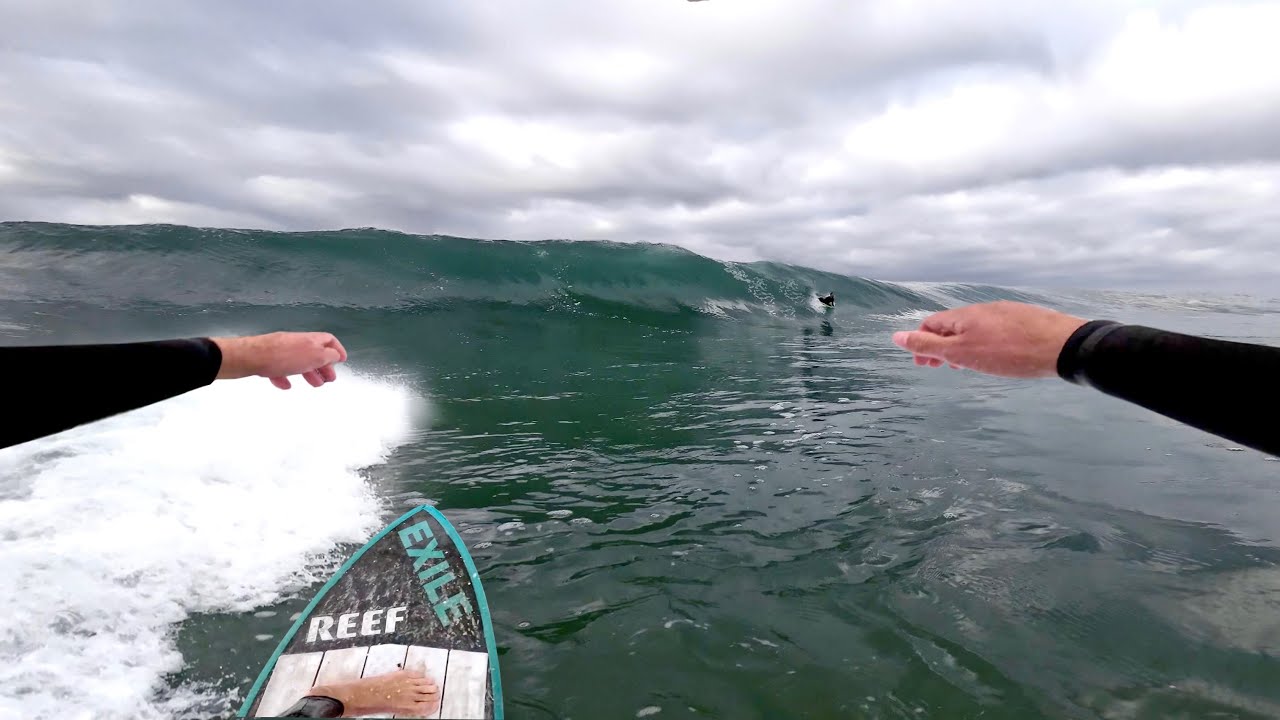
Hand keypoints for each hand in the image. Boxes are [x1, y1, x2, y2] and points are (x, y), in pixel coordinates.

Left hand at [211, 332, 347, 388]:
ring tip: (314, 384)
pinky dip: (285, 376)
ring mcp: (280, 350)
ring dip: (308, 373)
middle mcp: (296, 342)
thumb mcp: (314, 356)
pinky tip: (286, 385)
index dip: (338, 350)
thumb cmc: (283, 356)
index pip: (329, 340)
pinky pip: (279, 368)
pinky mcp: (266, 360)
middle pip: (314, 352)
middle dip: (323, 366)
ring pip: (298, 361)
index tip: (342, 361)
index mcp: (310, 339)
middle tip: (329, 379)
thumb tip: (336, 355)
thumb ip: (328, 356)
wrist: (249, 357)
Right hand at [891, 301, 1087, 377]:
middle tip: (939, 367)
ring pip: (975, 328)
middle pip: (952, 325)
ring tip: (966, 365)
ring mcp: (1005, 313)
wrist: (1062, 346)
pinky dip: (985, 343)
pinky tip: (996, 357)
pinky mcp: (1025, 320)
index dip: (921, 344)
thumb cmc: (1008, 353)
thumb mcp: (962, 353)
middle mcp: (982, 309)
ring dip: (963, 345)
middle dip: (941, 345)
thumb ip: (929, 346)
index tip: (922, 364)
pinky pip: (996, 330)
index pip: (931, 324)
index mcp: (963, 316)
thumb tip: (896, 336)